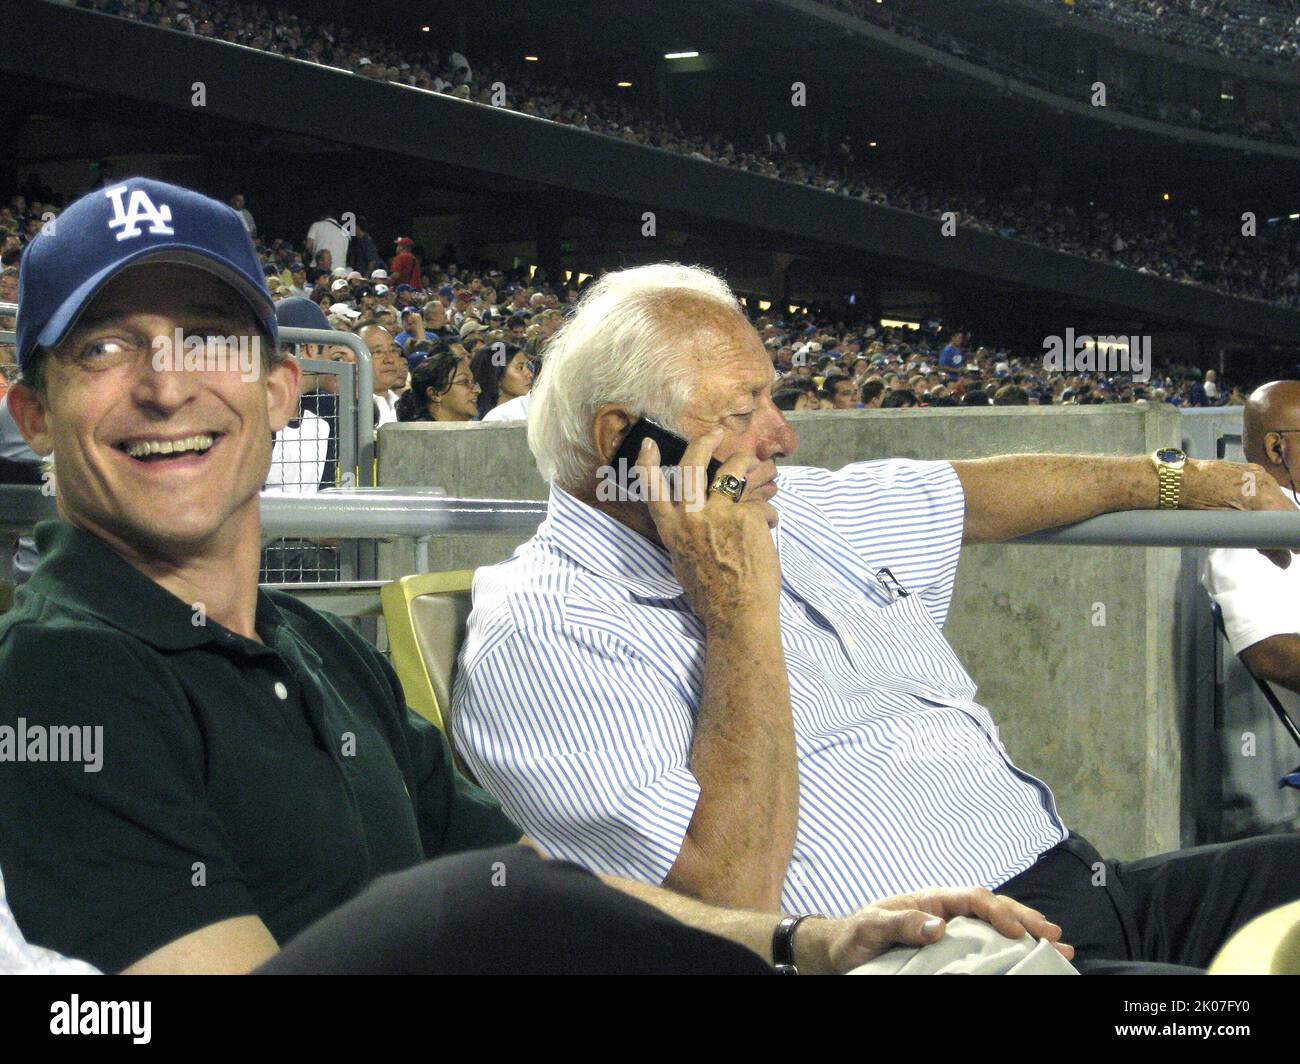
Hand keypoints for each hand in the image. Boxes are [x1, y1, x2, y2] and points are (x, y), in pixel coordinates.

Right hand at [632, 427, 780, 628]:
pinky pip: (759, 503)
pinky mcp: (747, 515)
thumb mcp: (683, 560)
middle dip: (704, 442)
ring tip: (755, 464)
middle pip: (693, 464)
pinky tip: (770, 527)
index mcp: (671, 528)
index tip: (650, 444)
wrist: (737, 612)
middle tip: (716, 433)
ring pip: (733, 470)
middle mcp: (691, 514)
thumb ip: (685, 532)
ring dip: (745, 462)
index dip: (648, 462)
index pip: (652, 486)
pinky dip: (768, 513)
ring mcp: (719, 512)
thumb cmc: (711, 594)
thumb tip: (694, 514)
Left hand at [794, 886, 1074, 973]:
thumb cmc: (856, 934)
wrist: (842, 949)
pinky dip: (1011, 946)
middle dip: (1025, 918)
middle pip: (992, 907)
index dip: (997, 910)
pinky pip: (985, 941)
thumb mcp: (871, 926)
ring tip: (1057, 944)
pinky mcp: (951, 947)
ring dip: (1026, 930)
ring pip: (995, 923)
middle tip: (1055, 935)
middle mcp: (945, 910)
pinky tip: (1030, 954)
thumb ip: (901, 923)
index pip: (972, 898)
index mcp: (929, 899)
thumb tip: (938, 925)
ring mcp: (950, 928)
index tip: (1017, 930)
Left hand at [1183, 459, 1298, 568]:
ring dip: (1274, 514)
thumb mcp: (1229, 529)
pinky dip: (1265, 502)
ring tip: (1262, 529)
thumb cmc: (1197, 506)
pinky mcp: (1250, 469)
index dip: (1293, 535)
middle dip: (1283, 526)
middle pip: (1286, 508)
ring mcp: (1258, 473)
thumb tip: (1286, 562)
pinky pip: (1267, 487)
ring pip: (1277, 498)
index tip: (1294, 549)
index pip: (1290, 518)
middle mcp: (1266, 481)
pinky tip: (1254, 511)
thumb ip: (1261, 544)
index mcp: (1263, 497)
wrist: (1177, 482)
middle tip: (1276, 544)